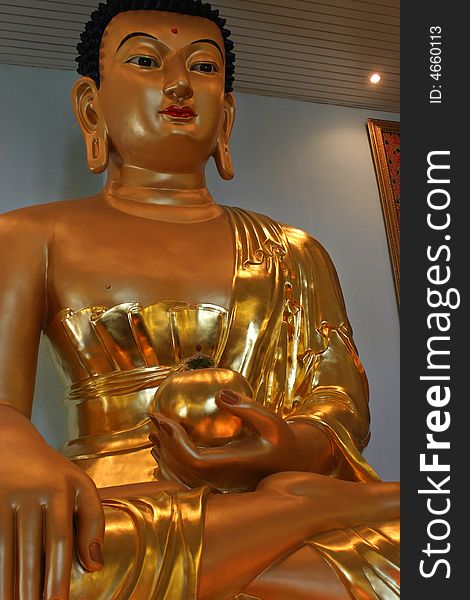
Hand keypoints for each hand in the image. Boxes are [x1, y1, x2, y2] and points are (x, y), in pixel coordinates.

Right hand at [0, 403, 104, 599]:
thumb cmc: (52, 472)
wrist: (10, 440)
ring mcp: (7, 494)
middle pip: (32, 549)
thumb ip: (92, 522)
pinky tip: (1, 585)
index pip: (60, 540)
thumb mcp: (81, 486)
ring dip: (9, 583)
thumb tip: (94, 566)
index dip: (58, 575)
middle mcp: (34, 491)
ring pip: (7, 549)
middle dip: (33, 587)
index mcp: (62, 488)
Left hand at [149, 390, 332, 491]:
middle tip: (154, 418)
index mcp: (233, 465)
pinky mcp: (217, 484)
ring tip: (153, 434)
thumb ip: (246, 407)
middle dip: (164, 442)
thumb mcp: (271, 420)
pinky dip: (170, 466)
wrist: (293, 463)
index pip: (194, 460)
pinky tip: (162, 453)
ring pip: (181, 476)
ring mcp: (219, 484)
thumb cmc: (283, 440)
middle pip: (182, 467)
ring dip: (164, 454)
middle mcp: (222, 479)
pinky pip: (186, 480)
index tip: (164, 420)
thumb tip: (220, 393)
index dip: (175, 442)